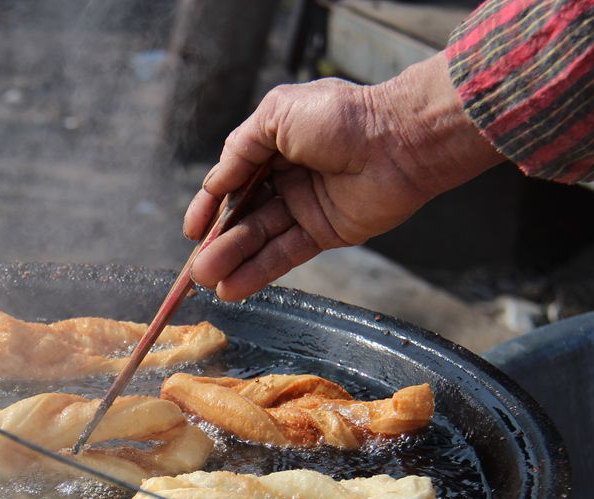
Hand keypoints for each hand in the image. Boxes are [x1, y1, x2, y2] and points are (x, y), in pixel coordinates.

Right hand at [183, 53, 503, 300]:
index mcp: (274, 145)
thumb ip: (240, 149)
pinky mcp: (324, 232)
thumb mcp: (277, 114)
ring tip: (206, 280)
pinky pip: (284, 254)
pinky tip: (233, 287)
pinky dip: (259, 271)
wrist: (401, 141)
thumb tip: (214, 183)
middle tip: (195, 270)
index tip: (192, 231)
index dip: (210, 206)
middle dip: (217, 241)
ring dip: (232, 260)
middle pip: (243, 214)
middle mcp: (286, 176)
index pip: (231, 180)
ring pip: (259, 238)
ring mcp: (304, 206)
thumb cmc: (342, 118)